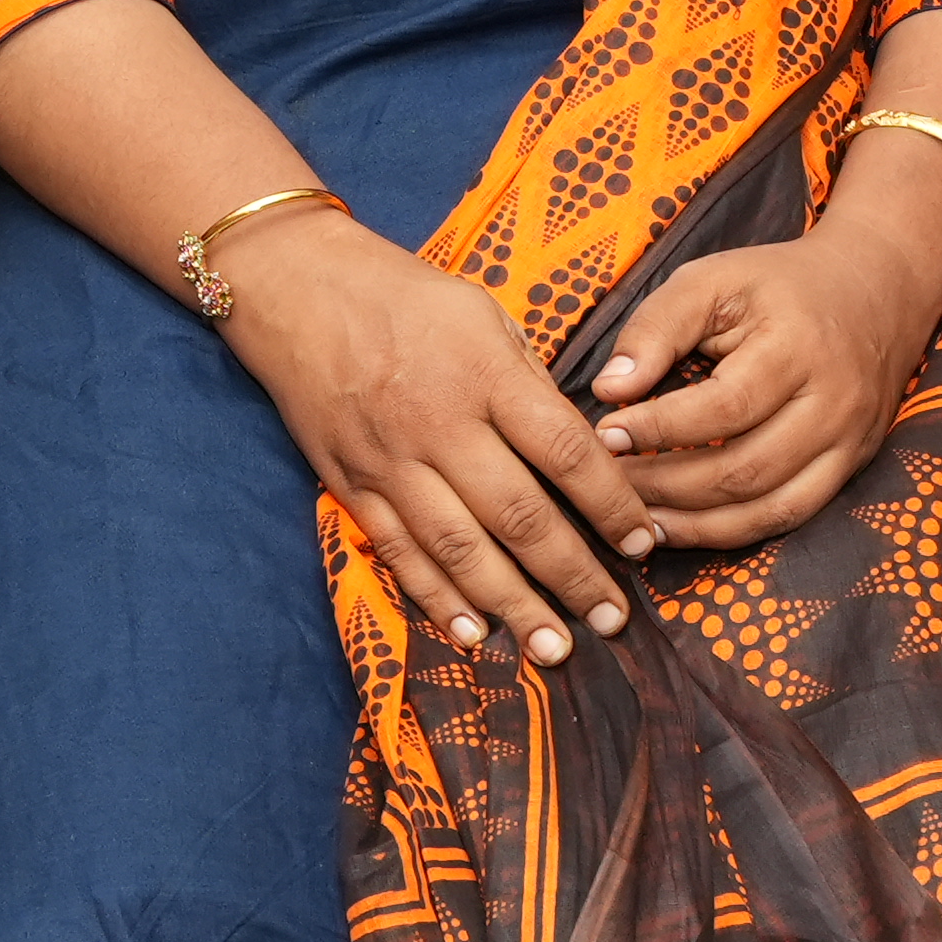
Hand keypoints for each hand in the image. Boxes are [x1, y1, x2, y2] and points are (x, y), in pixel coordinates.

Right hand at [221, 222, 654, 658]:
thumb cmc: (406, 296)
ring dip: (513, 606)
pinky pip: (400, 553)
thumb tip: (579, 450)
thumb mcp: (485, 314)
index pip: (565, 451)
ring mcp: (391, 463)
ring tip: (554, 649)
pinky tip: (474, 635)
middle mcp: (440, 426)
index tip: (643, 543)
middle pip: (519, 515)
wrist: (298, 291)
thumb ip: (530, 384)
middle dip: (572, 575)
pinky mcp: (351, 486)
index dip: (611, 504)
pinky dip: (437, 599)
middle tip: (612, 620)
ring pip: (460, 550)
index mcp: (486, 375)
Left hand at [579, 191, 941, 551]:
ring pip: (768, 508)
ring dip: (695, 523)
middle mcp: (832, 403)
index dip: (660, 430)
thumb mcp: (714, 279)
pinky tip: (683, 525)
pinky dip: (732, 532)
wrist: (878, 290)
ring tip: (637, 518)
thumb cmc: (780, 285)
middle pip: (745, 469)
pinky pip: (790, 517)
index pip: (724, 407)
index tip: (606, 435)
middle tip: (610, 482)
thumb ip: (657, 327)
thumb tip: (609, 390)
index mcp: (797, 346)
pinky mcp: (851, 467)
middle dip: (667, 485)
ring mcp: (849, 442)